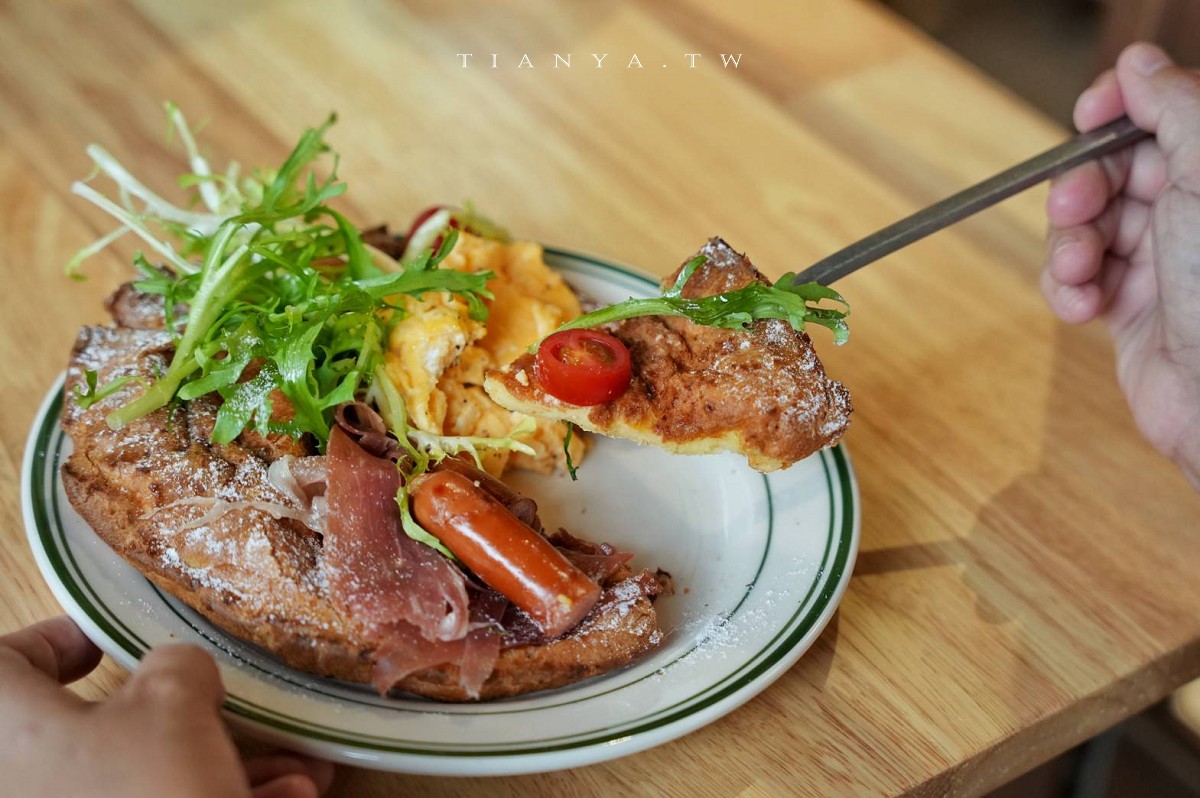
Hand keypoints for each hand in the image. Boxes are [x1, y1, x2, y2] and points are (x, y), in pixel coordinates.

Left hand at [0, 616, 334, 797]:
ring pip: (139, 785)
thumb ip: (176, 665)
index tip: (106, 643)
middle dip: (183, 721)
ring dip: (220, 768)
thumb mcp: (176, 701)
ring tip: (293, 769)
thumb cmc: (146, 792)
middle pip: (93, 735)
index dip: (52, 642)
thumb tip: (181, 671)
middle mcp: (20, 783)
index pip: (1, 664)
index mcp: (7, 731)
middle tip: (227, 712)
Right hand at [1042, 42, 1199, 489]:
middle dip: (1081, 186)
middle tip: (1076, 205)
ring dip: (1068, 244)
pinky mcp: (1128, 307)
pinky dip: (1066, 289)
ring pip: (1084, 225)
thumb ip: (1174, 109)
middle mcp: (1191, 211)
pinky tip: (1082, 305)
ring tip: (1079, 270)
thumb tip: (1139, 62)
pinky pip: (1075, 279)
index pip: (1160, 114)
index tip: (1089, 111)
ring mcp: (1160, 260)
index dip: (1119, 107)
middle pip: (1110, 169)